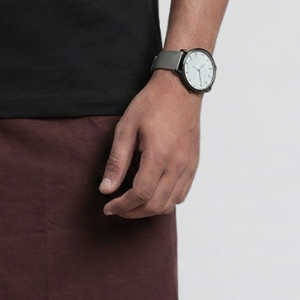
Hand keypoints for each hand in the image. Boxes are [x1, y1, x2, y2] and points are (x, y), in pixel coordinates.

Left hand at [99, 69, 201, 217]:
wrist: (181, 88)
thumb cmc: (152, 104)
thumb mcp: (126, 128)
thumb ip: (116, 162)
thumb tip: (106, 189)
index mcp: (160, 154)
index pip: (140, 194)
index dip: (122, 205)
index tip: (108, 206)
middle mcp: (178, 164)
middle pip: (155, 205)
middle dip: (132, 212)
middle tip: (117, 208)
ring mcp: (188, 166)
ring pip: (169, 204)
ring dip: (148, 210)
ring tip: (131, 204)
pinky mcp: (193, 165)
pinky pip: (180, 195)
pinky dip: (164, 202)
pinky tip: (151, 194)